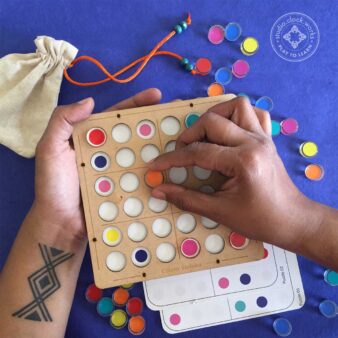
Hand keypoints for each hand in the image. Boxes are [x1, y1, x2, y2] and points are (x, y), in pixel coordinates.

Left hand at [34, 88, 161, 240]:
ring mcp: (118, 168)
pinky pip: (143, 173)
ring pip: (141, 151)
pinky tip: (172, 162)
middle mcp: (107, 150)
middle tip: (176, 111)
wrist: (61, 224)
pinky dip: (157, 167)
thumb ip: (62, 122)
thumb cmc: (53, 186)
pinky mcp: (125, 186)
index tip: (157, 95)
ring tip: (180, 134)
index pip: (115, 115)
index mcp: (90, 137)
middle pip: (133, 130)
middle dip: (154, 118)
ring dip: (160, 142)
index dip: (135, 103)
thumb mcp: (49, 149)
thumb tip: (90, 101)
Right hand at [149, 97, 320, 249]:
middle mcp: (253, 141)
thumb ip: (187, 199)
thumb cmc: (259, 219)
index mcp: (242, 161)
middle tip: (181, 151)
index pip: (198, 152)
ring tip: (203, 134)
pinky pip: (255, 113)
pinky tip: (228, 129)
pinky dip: (238, 114)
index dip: (172, 159)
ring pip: (236, 106)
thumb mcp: (220, 212)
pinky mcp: (267, 138)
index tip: (156, 165)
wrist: (292, 220)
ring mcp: (263, 137)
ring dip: (214, 115)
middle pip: (213, 121)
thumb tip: (159, 190)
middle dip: (190, 134)